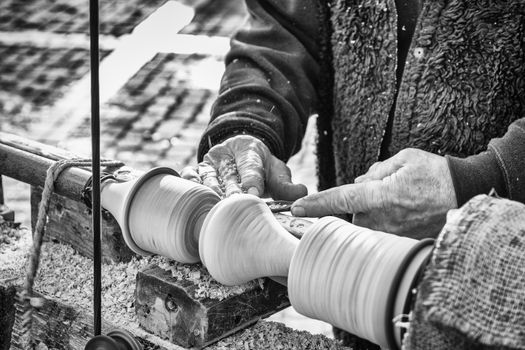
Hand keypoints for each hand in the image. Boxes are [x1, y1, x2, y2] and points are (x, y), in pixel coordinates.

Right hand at [181, 135, 306, 199]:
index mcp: (249, 150)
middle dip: (231, 193)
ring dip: (210, 195)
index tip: (254, 193)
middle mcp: (226, 154)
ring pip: (207, 178)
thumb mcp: (276, 170)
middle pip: (228, 175)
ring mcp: (209, 162)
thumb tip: (301, 193)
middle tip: (234, 208)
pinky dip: (189, 187)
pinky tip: (193, 202)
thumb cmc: (260, 167)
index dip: (252, 180)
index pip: (250, 166)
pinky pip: (189, 177)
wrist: (240, 151)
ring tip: (214, 212)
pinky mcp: (196, 169)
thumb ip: (287, 183)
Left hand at [291, 148, 457, 237]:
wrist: (467, 195)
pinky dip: (387, 222)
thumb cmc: (435, 174)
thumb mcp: (403, 159)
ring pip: (367, 223)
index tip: (295, 209)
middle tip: (388, 190)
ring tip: (402, 202)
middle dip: (362, 202)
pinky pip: (383, 232)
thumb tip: (358, 183)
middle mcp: (382, 218)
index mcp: (379, 195)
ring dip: (375, 212)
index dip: (316, 204)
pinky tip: (406, 213)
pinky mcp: (402, 243)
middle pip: (353, 213)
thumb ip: (374, 171)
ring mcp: (392, 234)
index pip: (339, 199)